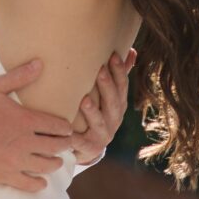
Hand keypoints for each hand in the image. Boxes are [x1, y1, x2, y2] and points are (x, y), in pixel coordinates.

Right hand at [0, 59, 72, 192]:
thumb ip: (19, 76)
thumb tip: (40, 63)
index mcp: (24, 120)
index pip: (56, 126)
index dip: (66, 128)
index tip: (68, 128)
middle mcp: (24, 142)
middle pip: (55, 147)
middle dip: (65, 145)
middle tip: (68, 144)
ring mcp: (16, 161)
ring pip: (46, 166)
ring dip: (55, 163)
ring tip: (56, 160)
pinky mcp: (5, 175)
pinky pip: (29, 185)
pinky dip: (38, 184)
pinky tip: (41, 181)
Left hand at [70, 48, 135, 164]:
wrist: (87, 147)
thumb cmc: (97, 112)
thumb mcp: (109, 95)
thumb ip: (119, 74)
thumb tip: (131, 51)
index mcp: (118, 105)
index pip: (122, 86)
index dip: (120, 71)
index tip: (113, 55)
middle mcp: (114, 120)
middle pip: (113, 103)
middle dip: (107, 87)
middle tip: (100, 71)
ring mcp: (102, 135)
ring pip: (99, 123)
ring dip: (93, 112)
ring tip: (85, 100)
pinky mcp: (87, 148)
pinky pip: (80, 143)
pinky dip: (74, 138)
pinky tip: (67, 131)